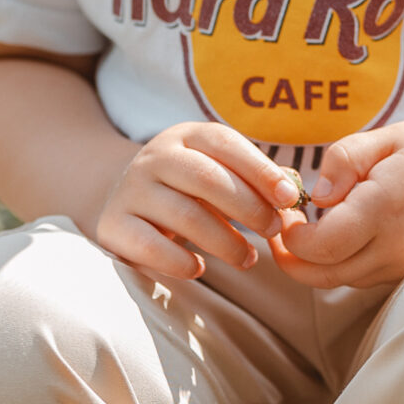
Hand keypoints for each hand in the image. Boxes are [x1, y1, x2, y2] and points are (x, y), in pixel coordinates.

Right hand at [95, 121, 306, 279]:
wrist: (121, 199)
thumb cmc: (187, 188)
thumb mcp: (216, 171)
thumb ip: (252, 180)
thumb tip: (291, 196)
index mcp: (185, 136)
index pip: (225, 144)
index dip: (261, 171)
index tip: (289, 198)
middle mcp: (154, 157)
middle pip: (207, 179)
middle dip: (248, 208)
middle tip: (272, 230)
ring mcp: (130, 190)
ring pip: (185, 216)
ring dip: (225, 242)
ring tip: (247, 258)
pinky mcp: (112, 226)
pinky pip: (152, 247)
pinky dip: (181, 262)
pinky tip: (199, 267)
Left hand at [269, 116, 403, 291]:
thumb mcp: (389, 136)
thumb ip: (344, 161)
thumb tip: (315, 195)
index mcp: (382, 210)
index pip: (317, 248)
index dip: (288, 237)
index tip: (285, 212)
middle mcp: (394, 247)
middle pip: (323, 276)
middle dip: (292, 259)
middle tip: (282, 228)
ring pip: (343, 279)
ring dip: (318, 261)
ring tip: (312, 224)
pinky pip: (366, 275)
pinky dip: (345, 262)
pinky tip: (346, 231)